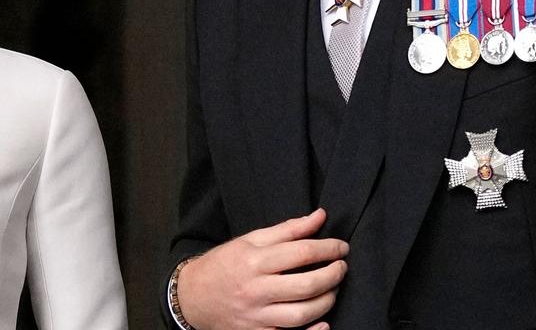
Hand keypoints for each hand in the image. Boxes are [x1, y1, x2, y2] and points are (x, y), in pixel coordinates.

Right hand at [176, 208, 347, 329]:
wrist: (193, 296)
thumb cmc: (224, 264)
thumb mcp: (250, 240)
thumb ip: (287, 229)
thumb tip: (319, 216)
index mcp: (254, 260)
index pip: (301, 252)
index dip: (328, 248)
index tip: (341, 246)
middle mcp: (256, 289)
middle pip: (306, 284)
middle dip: (333, 275)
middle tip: (342, 267)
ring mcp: (257, 315)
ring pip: (302, 313)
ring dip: (327, 301)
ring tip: (332, 289)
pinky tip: (323, 322)